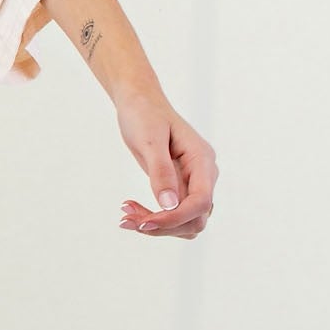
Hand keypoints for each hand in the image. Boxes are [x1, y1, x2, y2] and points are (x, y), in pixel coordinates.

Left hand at [115, 89, 217, 239]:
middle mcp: (203, 174)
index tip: (144, 223)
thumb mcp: (150, 141)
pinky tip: (131, 210)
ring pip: (185, 222)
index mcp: (202, 160)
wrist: (139, 103)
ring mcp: (193, 182)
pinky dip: (153, 219)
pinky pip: (173, 214)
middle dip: (163, 225)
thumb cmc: (144, 114)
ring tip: (126, 215)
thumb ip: (161, 172)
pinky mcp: (180, 187)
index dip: (175, 218)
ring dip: (157, 226)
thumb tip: (170, 205)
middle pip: (195, 218)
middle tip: (127, 218)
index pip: (201, 201)